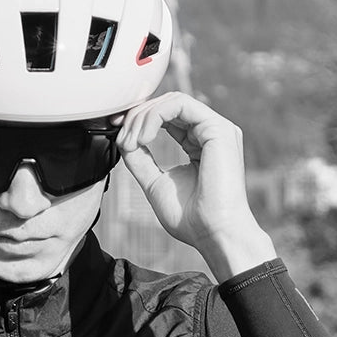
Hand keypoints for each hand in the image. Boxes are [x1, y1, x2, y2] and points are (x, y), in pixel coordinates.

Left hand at [117, 92, 274, 279]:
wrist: (215, 234)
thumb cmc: (192, 218)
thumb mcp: (156, 182)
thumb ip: (141, 159)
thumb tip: (124, 139)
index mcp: (200, 143)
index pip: (167, 117)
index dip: (139, 120)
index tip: (118, 133)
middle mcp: (210, 132)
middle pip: (167, 105)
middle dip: (137, 116)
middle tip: (122, 138)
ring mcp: (217, 129)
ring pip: (172, 101)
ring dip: (144, 117)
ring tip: (133, 142)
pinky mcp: (218, 129)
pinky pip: (180, 105)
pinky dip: (155, 116)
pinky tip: (144, 138)